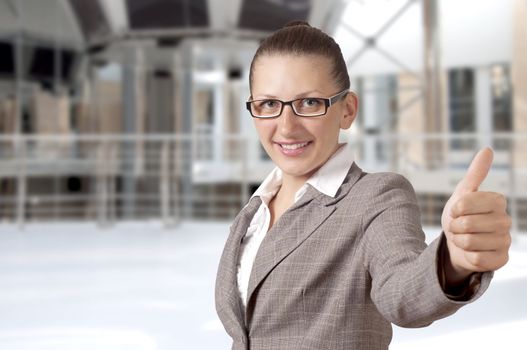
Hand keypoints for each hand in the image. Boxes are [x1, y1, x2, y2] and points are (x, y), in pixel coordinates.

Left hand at [441, 147, 511, 284]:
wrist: (457, 243)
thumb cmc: (460, 216)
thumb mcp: (463, 193)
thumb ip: (476, 173)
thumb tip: (488, 150)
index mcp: (497, 201)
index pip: (465, 203)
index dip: (454, 209)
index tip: (456, 211)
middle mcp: (505, 220)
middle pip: (466, 224)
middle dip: (454, 227)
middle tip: (458, 227)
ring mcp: (505, 241)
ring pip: (470, 242)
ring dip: (459, 241)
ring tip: (463, 238)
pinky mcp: (501, 259)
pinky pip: (476, 259)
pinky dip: (466, 255)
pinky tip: (471, 252)